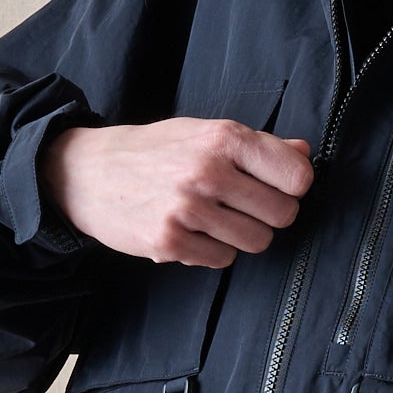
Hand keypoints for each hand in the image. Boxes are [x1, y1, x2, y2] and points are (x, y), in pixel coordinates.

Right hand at [38, 118, 314, 264]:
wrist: (87, 172)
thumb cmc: (155, 151)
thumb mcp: (206, 133)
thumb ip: (259, 145)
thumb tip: (305, 154)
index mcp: (224, 137)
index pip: (297, 176)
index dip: (293, 186)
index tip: (276, 185)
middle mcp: (207, 170)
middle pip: (283, 214)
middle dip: (269, 214)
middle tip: (243, 205)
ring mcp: (187, 208)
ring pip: (257, 241)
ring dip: (242, 234)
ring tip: (215, 218)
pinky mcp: (168, 241)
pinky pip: (222, 259)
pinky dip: (212, 250)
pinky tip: (192, 231)